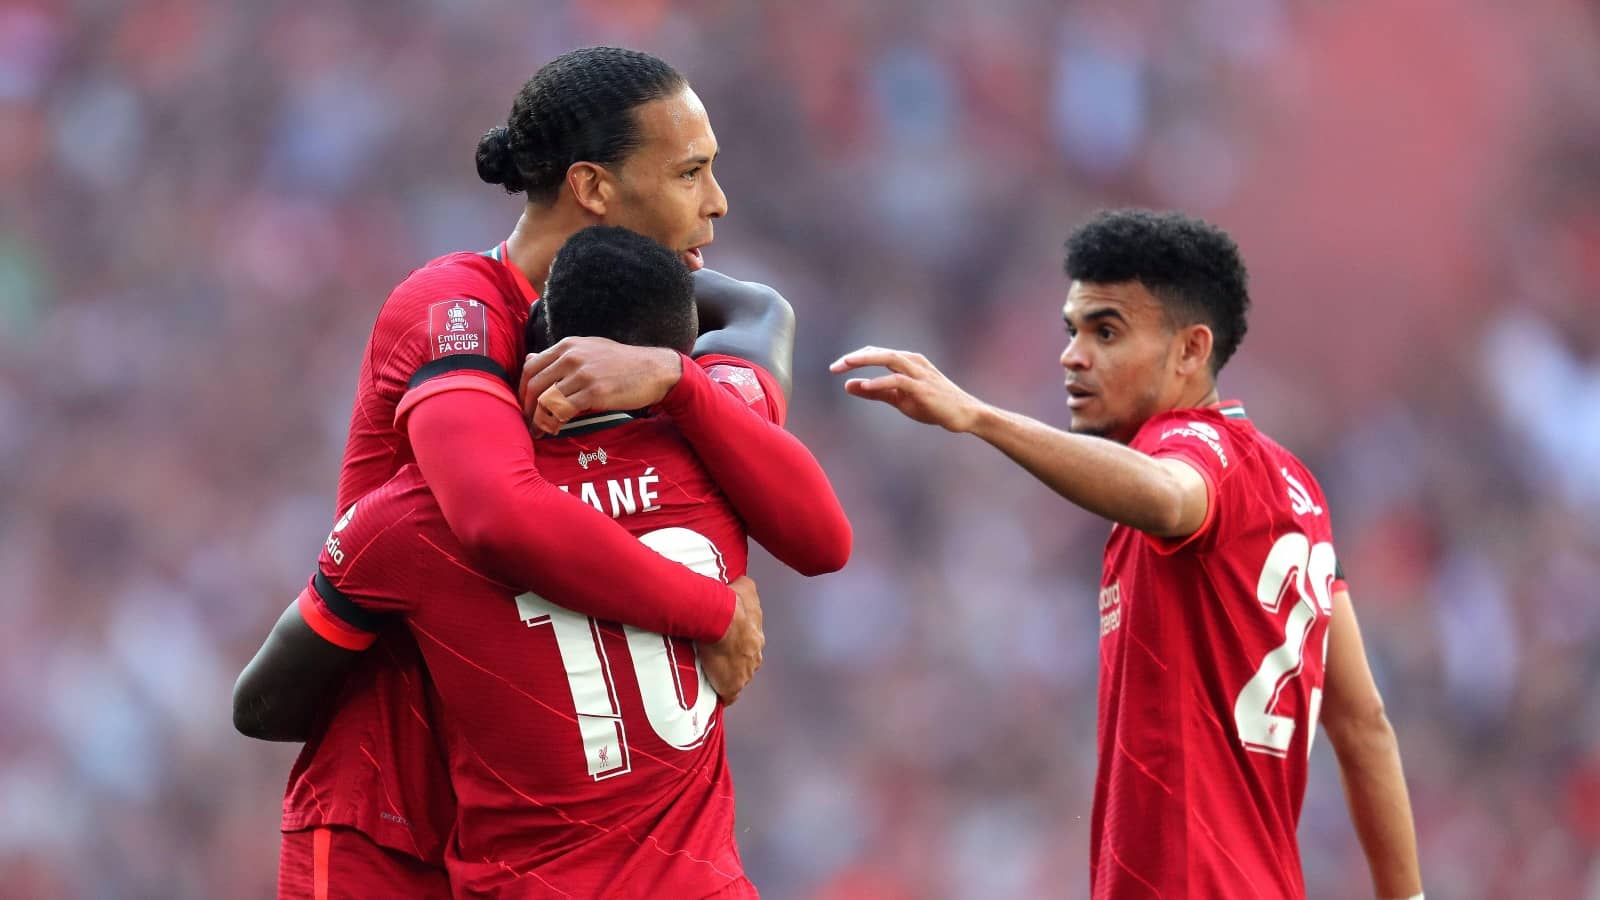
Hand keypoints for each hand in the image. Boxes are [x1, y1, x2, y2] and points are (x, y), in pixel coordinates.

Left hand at [519, 337, 682, 433]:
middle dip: (527, 408)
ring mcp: (583, 374)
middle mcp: (572, 356)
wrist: (653, 370)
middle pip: (534, 384)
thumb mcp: (588, 350)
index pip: (531, 367)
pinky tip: (555, 430)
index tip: (524, 405)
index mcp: (568, 345)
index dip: (522, 390)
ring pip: (546, 399)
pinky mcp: (595, 392)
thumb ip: (559, 356)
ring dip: (538, 419)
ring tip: (539, 431)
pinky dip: (554, 422)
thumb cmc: (621, 363)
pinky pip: (563, 409)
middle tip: (527, 423)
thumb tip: (529, 359)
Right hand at [698, 576, 763, 705]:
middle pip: (745, 663)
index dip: (737, 645)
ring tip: (711, 674)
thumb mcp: (746, 587)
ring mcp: (745, 673)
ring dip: (727, 677)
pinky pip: (729, 695)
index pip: (749, 645)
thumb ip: (746, 588)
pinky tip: (715, 695)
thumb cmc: (732, 603)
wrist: (723, 620)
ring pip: (738, 679)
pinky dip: (723, 695)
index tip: (726, 643)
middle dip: (734, 662)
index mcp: (756, 637)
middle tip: (716, 658)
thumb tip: (741, 585)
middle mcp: (755, 657)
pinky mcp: (732, 685)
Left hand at [829, 345, 985, 432]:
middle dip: (856, 357)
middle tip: (834, 366)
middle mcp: (913, 362)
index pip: (877, 352)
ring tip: (846, 364)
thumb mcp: (899, 399)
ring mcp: (920, 373)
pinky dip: (881, 381)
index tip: (836, 367)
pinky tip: (866, 386)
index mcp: (907, 362)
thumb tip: (849, 386)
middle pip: (880, 352)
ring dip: (866, 360)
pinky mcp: (924, 388)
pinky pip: (899, 380)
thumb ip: (875, 392)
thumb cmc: (933, 404)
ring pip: (890, 358)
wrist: (965, 415)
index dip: (855, 357)